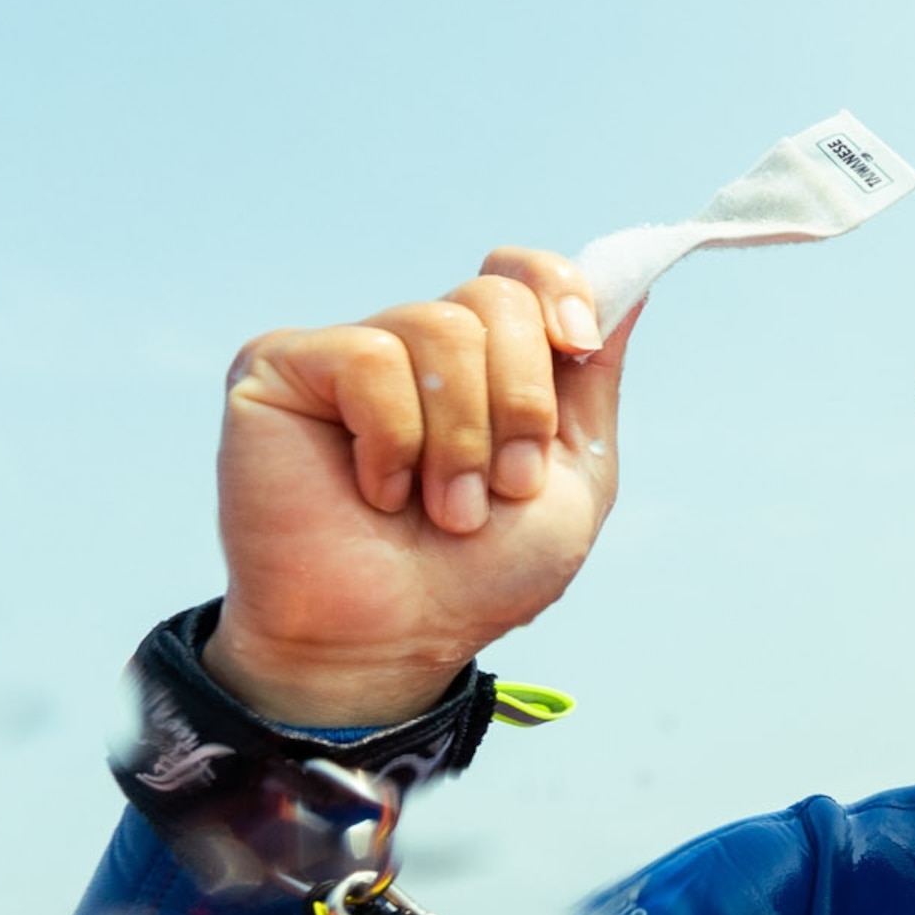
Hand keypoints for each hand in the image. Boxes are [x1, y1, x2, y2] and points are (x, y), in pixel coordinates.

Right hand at [206, 250, 634, 726]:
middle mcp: (412, 347)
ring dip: (460, 439)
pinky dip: (394, 439)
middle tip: (499, 488)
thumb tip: (635, 288)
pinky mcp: (279, 367)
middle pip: (494, 299)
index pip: (521, 272)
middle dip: (518, 404)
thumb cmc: (476, 577)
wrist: (392, 642)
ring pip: (439, 327)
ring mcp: (344, 355)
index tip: (577, 348)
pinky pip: (369, 358)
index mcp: (480, 366)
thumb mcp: (573, 480)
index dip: (559, 292)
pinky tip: (375, 492)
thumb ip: (592, 385)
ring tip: (441, 509)